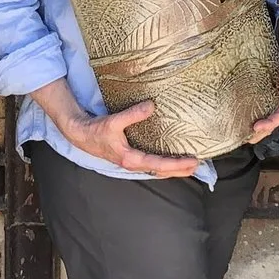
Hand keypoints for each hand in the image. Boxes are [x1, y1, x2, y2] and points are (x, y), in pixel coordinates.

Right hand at [58, 99, 201, 178]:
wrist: (81, 135)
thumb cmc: (96, 130)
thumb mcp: (114, 121)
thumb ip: (133, 114)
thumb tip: (152, 106)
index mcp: (130, 159)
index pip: (159, 165)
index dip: (177, 164)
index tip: (193, 161)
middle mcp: (133, 164)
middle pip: (161, 172)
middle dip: (180, 170)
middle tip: (198, 166)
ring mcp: (132, 162)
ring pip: (157, 169)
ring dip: (173, 169)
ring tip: (189, 165)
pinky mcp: (131, 158)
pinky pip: (152, 164)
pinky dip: (164, 164)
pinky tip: (171, 160)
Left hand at [249, 21, 278, 142]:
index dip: (271, 123)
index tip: (257, 127)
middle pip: (276, 121)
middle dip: (263, 131)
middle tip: (247, 138)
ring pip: (270, 117)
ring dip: (260, 128)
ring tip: (245, 135)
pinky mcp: (272, 95)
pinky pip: (265, 109)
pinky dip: (257, 116)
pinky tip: (246, 119)